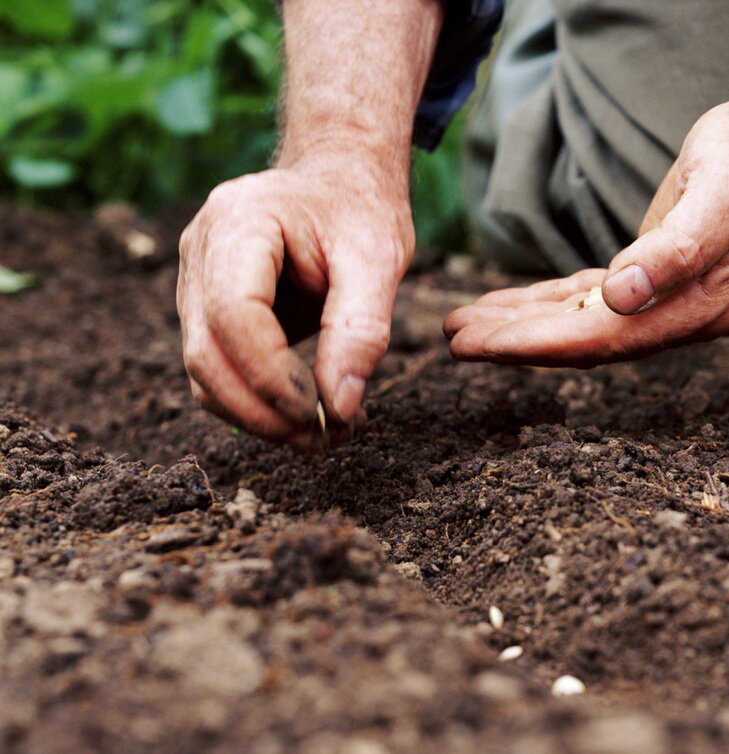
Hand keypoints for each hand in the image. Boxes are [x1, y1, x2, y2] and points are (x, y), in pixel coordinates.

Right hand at [177, 150, 411, 448]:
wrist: (338, 180)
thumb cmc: (359, 210)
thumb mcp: (379, 259)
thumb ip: (361, 331)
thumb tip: (341, 409)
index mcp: (238, 222)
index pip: (234, 315)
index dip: (273, 376)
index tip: (325, 413)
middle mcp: (200, 250)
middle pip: (206, 354)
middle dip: (264, 410)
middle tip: (327, 441)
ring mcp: (194, 282)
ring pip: (203, 374)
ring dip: (258, 418)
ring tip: (324, 435)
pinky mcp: (205, 310)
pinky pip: (217, 372)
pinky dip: (256, 405)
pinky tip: (307, 414)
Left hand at [443, 98, 728, 365]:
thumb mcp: (718, 198)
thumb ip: (674, 252)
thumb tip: (621, 298)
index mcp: (698, 309)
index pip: (606, 339)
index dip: (542, 344)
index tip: (486, 346)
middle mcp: (680, 317)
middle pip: (585, 341)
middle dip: (518, 342)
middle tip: (456, 340)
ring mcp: (666, 302)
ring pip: (580, 323)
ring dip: (522, 324)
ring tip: (464, 324)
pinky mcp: (650, 279)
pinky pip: (588, 301)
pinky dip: (546, 304)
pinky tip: (509, 305)